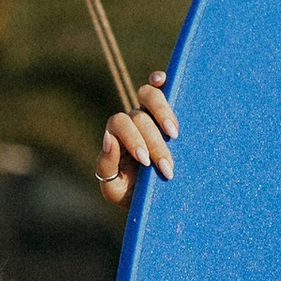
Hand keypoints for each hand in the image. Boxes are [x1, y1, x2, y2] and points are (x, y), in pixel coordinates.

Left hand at [96, 76, 175, 208]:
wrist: (157, 201)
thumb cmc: (132, 195)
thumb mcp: (113, 188)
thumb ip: (105, 166)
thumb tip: (108, 138)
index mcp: (115, 136)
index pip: (120, 124)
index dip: (133, 139)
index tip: (146, 162)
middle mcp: (131, 121)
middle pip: (138, 116)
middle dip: (153, 142)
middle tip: (165, 165)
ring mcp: (150, 113)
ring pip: (149, 94)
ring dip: (162, 111)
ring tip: (174, 134)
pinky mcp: (167, 112)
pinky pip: (160, 86)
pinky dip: (161, 80)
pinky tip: (165, 81)